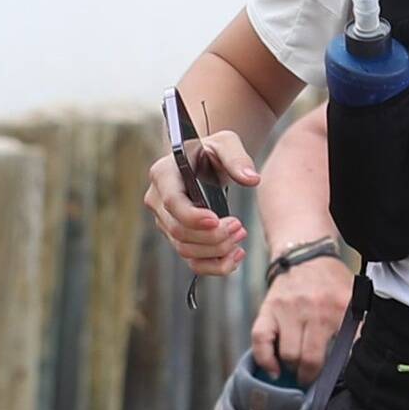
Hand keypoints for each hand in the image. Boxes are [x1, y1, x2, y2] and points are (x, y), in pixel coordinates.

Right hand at [141, 125, 257, 275]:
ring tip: (240, 236)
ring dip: (216, 250)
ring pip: (185, 250)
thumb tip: (251, 179)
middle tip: (239, 227)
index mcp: (163, 174)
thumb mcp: (226, 143)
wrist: (204, 163)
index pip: (172, 203)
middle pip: (179, 231)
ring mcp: (165, 222)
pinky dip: (215, 266)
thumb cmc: (212, 151)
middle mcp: (157, 200)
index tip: (218, 220)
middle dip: (212, 236)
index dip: (193, 217)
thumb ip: (237, 158)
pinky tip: (236, 255)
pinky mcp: (177, 237)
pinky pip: (192, 262)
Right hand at [252, 249, 353, 379]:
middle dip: (310, 376)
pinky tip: (273, 370)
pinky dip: (265, 360)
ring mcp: (288, 310)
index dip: (338, 371)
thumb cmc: (331, 283)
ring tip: (295, 370)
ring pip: (288, 354)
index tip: (334, 379)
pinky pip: (260, 340)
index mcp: (340, 308)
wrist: (305, 256)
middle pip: (310, 358)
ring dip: (291, 369)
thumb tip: (359, 360)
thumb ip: (358, 326)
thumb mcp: (353, 299)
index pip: (344, 349)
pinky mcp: (267, 310)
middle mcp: (314, 310)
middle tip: (310, 380)